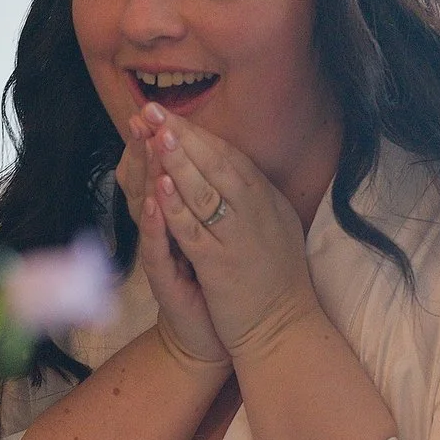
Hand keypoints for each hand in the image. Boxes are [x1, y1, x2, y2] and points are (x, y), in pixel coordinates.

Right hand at [119, 119, 226, 372]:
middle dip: (151, 144)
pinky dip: (157, 221)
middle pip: (154, 178)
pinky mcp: (164, 277)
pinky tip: (156, 199)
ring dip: (150, 173)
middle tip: (145, 111)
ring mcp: (161, 253)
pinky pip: (157, 245)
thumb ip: (207, 202)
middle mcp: (165, 229)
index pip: (168, 168)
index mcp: (181, 215)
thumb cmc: (214, 282)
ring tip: (150, 141)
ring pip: (152, 206)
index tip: (161, 106)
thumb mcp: (215, 235)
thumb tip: (210, 163)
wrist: (211, 337)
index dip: (166, 138)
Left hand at [137, 104, 320, 360]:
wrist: (284, 329)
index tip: (172, 114)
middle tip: (155, 110)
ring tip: (156, 133)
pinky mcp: (222, 266)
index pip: (231, 158)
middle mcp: (257, 213)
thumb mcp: (275, 229)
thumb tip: (236, 169)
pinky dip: (176, 207)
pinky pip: (194, 230)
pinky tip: (158, 187)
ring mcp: (240, 238)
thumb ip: (256, 199)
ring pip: (205, 191)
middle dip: (183, 135)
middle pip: (217, 164)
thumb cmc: (275, 282)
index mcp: (268, 201)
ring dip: (178, 160)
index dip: (200, 134)